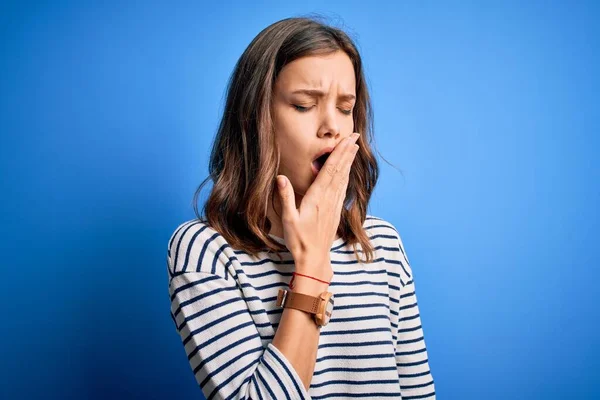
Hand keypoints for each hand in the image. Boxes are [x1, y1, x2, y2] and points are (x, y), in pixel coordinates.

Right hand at [275, 132, 360, 279]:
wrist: (314, 259)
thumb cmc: (299, 240)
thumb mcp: (288, 219)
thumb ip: (285, 197)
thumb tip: (280, 177)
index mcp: (317, 198)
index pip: (330, 171)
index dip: (339, 154)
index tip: (347, 140)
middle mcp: (328, 199)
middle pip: (340, 171)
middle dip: (347, 152)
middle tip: (356, 136)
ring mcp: (333, 205)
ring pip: (343, 178)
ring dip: (348, 162)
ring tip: (354, 148)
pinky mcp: (335, 212)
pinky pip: (342, 189)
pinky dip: (346, 176)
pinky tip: (347, 172)